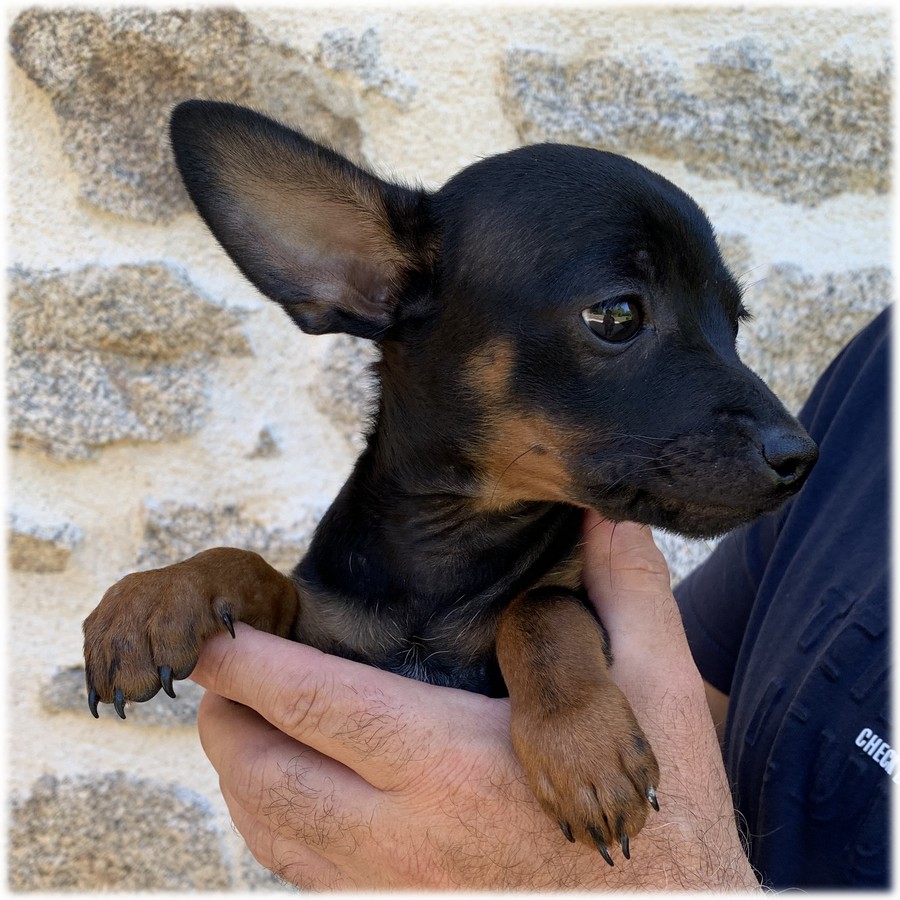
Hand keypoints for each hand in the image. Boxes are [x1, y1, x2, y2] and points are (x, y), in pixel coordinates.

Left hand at [191, 513, 758, 889]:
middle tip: (220, 672)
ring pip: (269, 834)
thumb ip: (627, 594)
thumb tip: (602, 512)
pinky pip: (301, 880)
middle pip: (264, 773)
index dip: (249, 665)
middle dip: (224, 715)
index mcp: (455, 763)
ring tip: (240, 723)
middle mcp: (405, 838)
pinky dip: (273, 828)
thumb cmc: (664, 820)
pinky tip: (291, 796)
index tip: (218, 633)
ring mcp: (393, 894)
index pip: (316, 704)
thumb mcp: (662, 695)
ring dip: (239, 772)